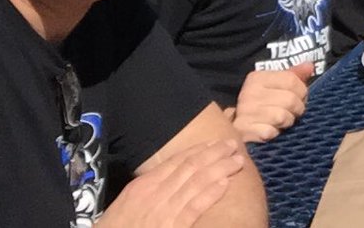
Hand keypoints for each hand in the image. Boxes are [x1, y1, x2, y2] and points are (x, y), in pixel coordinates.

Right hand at [97, 139, 243, 227]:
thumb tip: (165, 181)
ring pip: (197, 181)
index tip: (214, 143)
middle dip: (214, 153)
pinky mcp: (173, 227)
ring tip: (238, 160)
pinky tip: (225, 184)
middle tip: (233, 144)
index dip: (198, 151)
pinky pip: (195, 206)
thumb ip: (146, 191)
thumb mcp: (125, 205)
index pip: (175, 162)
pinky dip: (211, 193)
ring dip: (220, 168)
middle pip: (190, 166)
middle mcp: (155, 192)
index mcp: (142, 185)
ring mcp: (164, 210)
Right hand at [226, 62, 313, 142]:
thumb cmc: (261, 104)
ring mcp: (246, 112)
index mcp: (257, 78)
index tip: (300, 97)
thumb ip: (293, 75)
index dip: (302, 91)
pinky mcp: (245, 131)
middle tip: (293, 112)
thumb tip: (310, 66)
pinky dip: (275, 133)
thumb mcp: (275, 85)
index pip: (291, 80)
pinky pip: (272, 132)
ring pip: (283, 117)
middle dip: (297, 109)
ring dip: (287, 122)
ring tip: (281, 121)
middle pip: (290, 99)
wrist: (234, 127)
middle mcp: (249, 92)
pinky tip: (270, 130)